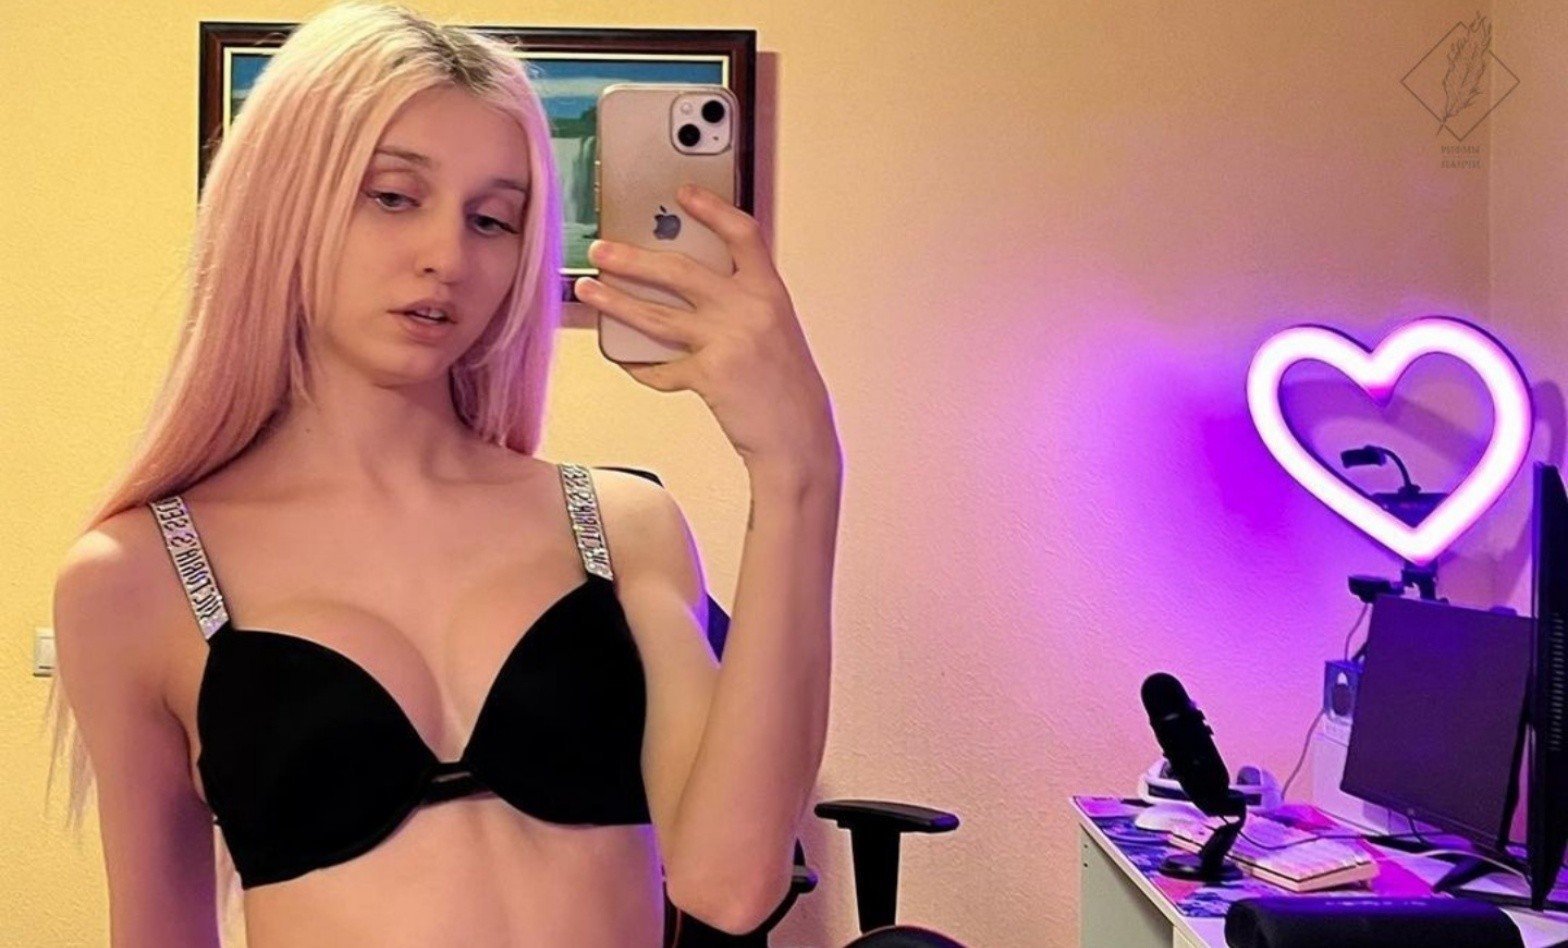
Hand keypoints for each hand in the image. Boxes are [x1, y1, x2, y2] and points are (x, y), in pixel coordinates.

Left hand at [575, 184, 840, 476]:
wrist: (799, 439)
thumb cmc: (786, 388)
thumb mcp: (775, 332)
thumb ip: (742, 305)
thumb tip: (687, 289)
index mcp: (770, 293)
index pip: (742, 234)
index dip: (712, 208)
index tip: (683, 192)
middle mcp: (750, 310)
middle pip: (680, 270)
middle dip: (632, 258)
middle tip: (601, 250)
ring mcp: (728, 341)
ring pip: (657, 315)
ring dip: (615, 302)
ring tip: (588, 290)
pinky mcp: (709, 375)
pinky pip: (660, 367)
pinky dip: (639, 365)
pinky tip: (624, 359)